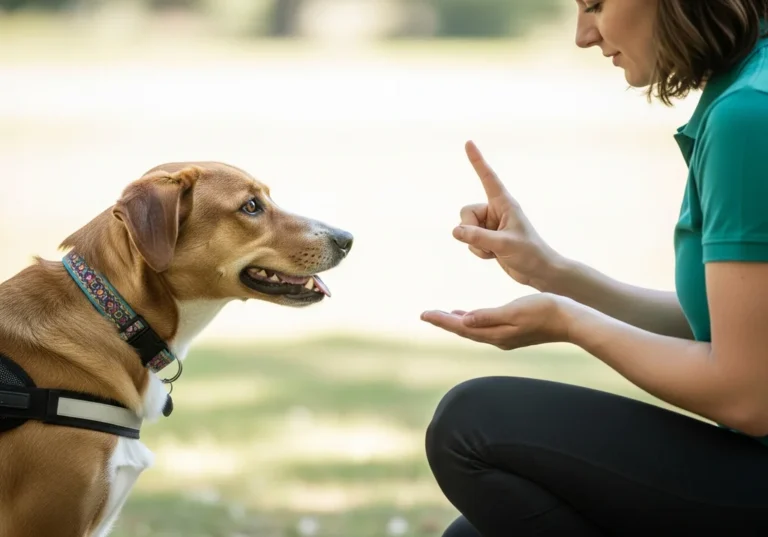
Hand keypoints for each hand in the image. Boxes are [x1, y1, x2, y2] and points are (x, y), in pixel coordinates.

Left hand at [420, 293, 575, 349]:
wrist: (572, 320)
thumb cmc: (545, 311)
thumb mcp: (515, 310)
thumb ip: (489, 316)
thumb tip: (464, 320)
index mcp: (496, 334)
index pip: (462, 327)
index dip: (442, 321)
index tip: (424, 314)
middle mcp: (498, 338)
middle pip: (464, 330)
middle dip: (445, 322)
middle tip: (426, 314)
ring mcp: (506, 337)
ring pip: (474, 329)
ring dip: (457, 322)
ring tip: (442, 315)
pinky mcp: (513, 332)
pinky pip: (485, 327)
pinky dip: (472, 320)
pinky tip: (469, 314)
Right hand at [457, 141, 562, 290]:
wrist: (539, 272)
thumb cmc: (530, 254)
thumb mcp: (503, 245)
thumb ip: (478, 237)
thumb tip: (455, 231)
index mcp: (504, 203)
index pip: (488, 178)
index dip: (477, 161)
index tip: (468, 143)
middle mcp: (495, 211)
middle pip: (465, 212)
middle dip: (470, 229)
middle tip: (489, 242)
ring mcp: (490, 225)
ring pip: (465, 229)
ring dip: (476, 244)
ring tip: (496, 251)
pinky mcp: (487, 238)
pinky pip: (469, 241)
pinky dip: (478, 252)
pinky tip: (494, 256)